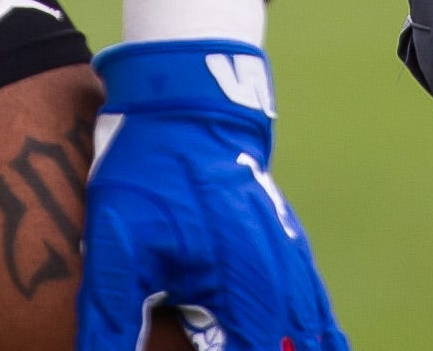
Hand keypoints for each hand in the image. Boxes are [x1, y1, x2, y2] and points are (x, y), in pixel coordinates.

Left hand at [77, 40, 347, 350]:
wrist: (186, 105)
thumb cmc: (149, 176)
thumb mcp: (116, 252)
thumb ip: (112, 324)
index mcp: (240, 292)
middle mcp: (275, 282)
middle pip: (289, 346)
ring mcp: (288, 259)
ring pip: (312, 329)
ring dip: (301, 345)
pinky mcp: (288, 242)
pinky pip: (315, 302)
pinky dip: (317, 329)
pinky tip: (320, 340)